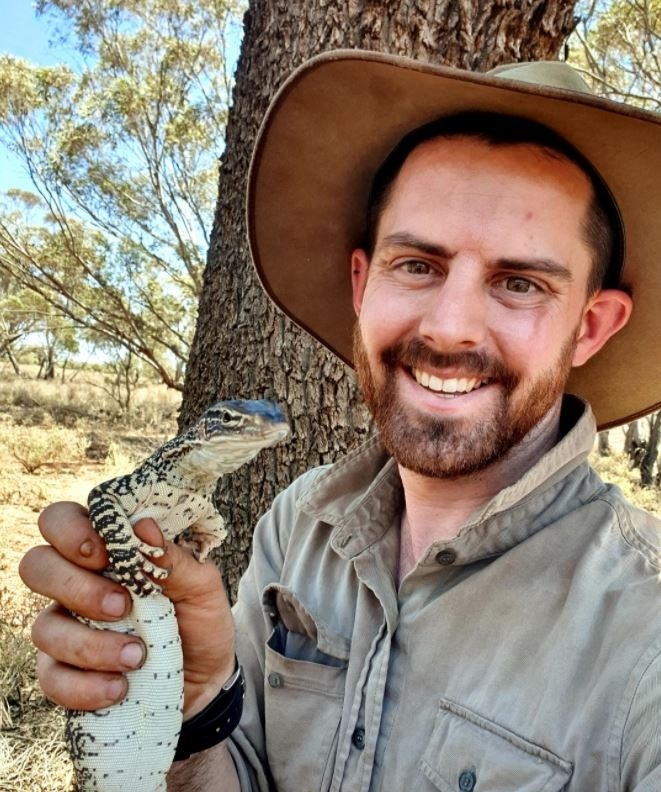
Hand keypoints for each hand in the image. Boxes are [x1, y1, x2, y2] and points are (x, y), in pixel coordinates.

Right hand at [19, 502, 235, 718]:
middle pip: (35, 565)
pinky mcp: (64, 672)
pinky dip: (85, 685)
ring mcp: (66, 627)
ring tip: (138, 656)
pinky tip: (120, 687)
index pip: (61, 520)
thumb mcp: (202, 586)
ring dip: (90, 645)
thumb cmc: (200, 619)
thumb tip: (144, 526)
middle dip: (75, 586)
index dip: (72, 531)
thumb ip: (175, 558)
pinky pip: (52, 678)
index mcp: (107, 550)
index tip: (110, 554)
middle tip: (121, 605)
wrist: (207, 680)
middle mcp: (76, 583)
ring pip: (43, 628)